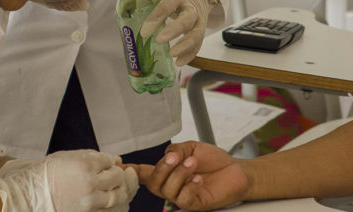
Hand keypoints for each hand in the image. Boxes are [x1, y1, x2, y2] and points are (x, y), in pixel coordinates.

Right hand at [0, 149, 138, 211]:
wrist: (28, 198)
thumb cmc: (44, 176)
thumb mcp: (67, 157)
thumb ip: (93, 156)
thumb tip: (115, 159)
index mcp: (85, 165)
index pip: (110, 162)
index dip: (111, 163)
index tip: (107, 165)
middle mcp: (90, 184)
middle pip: (119, 179)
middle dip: (122, 176)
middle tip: (123, 175)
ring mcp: (90, 203)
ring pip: (120, 198)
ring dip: (124, 192)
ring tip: (121, 188)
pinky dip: (118, 207)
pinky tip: (116, 202)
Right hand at [128, 141, 247, 210]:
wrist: (235, 170)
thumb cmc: (213, 160)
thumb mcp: (191, 148)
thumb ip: (176, 151)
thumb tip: (167, 155)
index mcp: (166, 172)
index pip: (143, 172)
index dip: (128, 170)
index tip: (116, 164)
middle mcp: (170, 186)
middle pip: (153, 183)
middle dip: (162, 168)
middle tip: (176, 158)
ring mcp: (181, 197)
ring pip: (168, 190)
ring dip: (180, 174)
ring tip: (193, 163)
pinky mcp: (194, 205)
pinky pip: (183, 200)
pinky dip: (190, 187)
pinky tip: (198, 179)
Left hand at [140, 0, 217, 65]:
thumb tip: (123, 9)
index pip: (168, 4)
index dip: (156, 17)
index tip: (144, 31)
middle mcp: (190, 7)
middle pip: (187, 19)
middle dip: (174, 30)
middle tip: (159, 40)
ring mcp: (198, 20)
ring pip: (196, 34)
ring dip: (185, 46)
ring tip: (172, 55)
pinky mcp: (201, 30)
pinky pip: (198, 45)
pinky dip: (189, 55)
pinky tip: (178, 63)